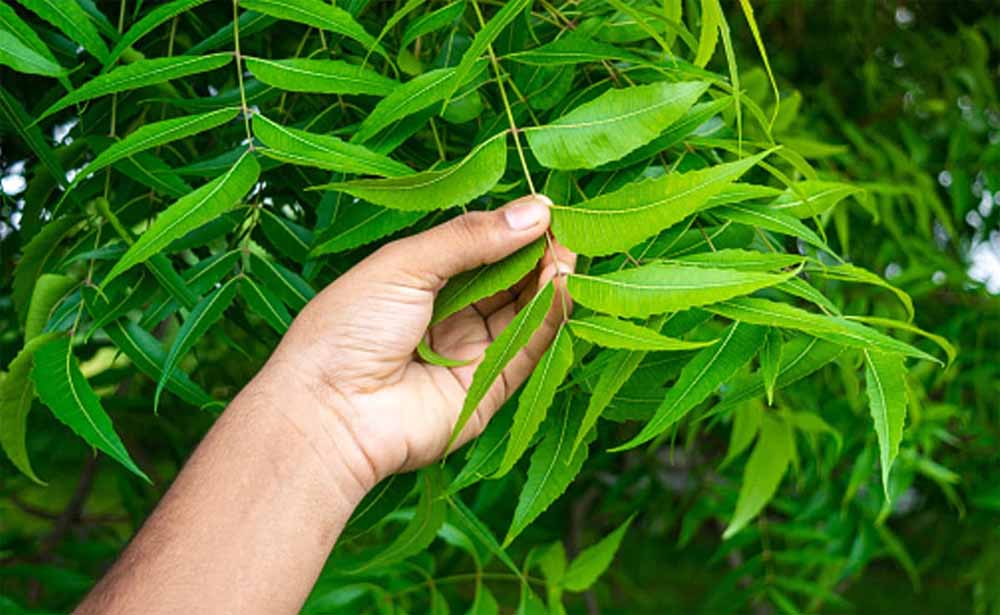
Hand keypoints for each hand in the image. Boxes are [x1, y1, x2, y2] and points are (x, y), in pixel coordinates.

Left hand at [259, 194, 575, 494]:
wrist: (330, 411)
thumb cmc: (348, 328)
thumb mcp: (404, 265)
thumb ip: (469, 238)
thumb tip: (535, 210)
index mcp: (418, 281)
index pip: (477, 249)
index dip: (510, 230)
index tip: (544, 209)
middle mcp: (447, 315)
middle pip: (505, 280)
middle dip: (535, 254)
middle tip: (563, 230)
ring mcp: (469, 352)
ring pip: (522, 312)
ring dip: (548, 282)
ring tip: (567, 254)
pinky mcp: (489, 389)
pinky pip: (527, 349)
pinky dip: (548, 318)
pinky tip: (562, 286)